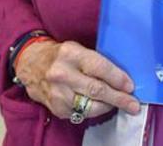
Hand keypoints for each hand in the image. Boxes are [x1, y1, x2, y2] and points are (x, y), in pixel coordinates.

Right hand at [15, 40, 140, 121]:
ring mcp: (57, 93)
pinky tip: (98, 105)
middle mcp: (62, 74)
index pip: (99, 67)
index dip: (118, 78)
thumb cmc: (60, 55)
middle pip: (96, 90)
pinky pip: (80, 113)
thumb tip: (122, 77)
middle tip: (133, 104)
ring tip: (118, 104)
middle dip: (118, 98)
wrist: (29, 63)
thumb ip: (95, 61)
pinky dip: (93, 111)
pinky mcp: (55, 107)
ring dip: (108, 106)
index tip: (130, 86)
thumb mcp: (76, 49)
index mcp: (71, 54)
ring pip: (90, 106)